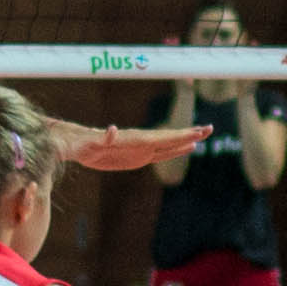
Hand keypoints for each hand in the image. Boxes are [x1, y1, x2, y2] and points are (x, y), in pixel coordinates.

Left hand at [67, 121, 211, 174]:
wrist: (77, 145)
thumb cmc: (83, 144)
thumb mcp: (91, 143)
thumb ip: (103, 137)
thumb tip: (112, 129)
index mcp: (134, 140)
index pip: (161, 138)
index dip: (179, 136)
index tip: (195, 133)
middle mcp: (140, 142)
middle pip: (170, 138)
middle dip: (189, 134)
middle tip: (209, 128)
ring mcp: (140, 149)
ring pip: (168, 145)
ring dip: (186, 141)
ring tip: (203, 135)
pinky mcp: (137, 157)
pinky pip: (160, 154)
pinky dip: (175, 151)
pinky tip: (186, 148)